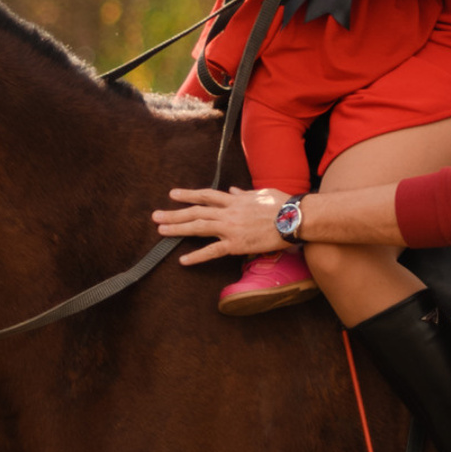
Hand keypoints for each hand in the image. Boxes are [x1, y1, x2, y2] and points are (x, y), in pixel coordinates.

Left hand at [154, 186, 288, 263]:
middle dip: (174, 213)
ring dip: (178, 229)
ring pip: (199, 227)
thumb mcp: (261, 193)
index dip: (188, 194)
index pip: (206, 195)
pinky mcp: (236, 244)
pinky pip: (212, 251)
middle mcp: (229, 212)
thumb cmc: (282, 205)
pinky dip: (197, 256)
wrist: (294, 218)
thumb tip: (233, 191)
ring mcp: (231, 228)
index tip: (173, 195)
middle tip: (156, 216)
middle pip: (196, 212)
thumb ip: (244, 194)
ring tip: (161, 231)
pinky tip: (182, 260)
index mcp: (234, 200)